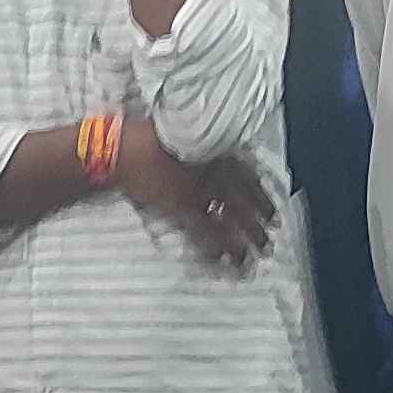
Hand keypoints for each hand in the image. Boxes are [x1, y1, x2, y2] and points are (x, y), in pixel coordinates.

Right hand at [119, 126, 277, 266]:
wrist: (121, 147)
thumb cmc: (148, 134)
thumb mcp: (186, 133)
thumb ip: (205, 146)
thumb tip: (218, 157)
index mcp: (216, 153)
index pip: (248, 179)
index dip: (261, 199)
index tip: (271, 214)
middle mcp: (213, 173)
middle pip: (242, 204)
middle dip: (255, 225)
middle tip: (266, 243)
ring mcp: (197, 192)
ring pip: (227, 220)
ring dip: (241, 240)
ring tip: (251, 258)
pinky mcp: (179, 207)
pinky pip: (202, 231)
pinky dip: (213, 246)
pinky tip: (221, 259)